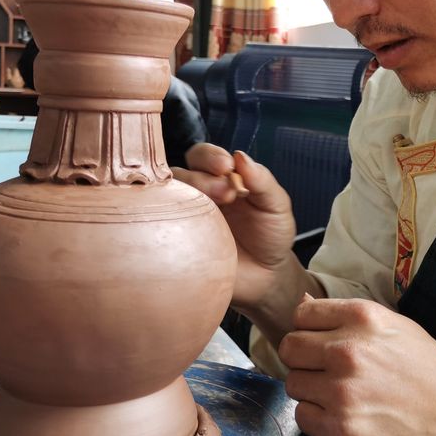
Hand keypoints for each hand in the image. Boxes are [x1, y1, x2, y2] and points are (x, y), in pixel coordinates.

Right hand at [173, 144, 299, 308]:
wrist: (266, 278)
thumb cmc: (271, 237)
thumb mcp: (276, 206)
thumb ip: (263, 181)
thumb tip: (240, 156)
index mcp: (220, 178)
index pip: (204, 156)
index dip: (211, 157)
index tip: (226, 167)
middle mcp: (197, 194)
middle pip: (181, 172)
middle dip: (201, 177)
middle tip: (226, 195)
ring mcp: (184, 218)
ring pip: (166, 196)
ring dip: (185, 196)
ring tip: (213, 208)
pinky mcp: (175, 243)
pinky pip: (159, 227)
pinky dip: (166, 221)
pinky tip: (185, 227)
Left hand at [279, 297, 435, 435]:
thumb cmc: (428, 372)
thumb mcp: (394, 327)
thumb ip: (347, 317)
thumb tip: (303, 304)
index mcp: (362, 318)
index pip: (302, 314)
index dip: (307, 329)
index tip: (319, 343)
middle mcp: (348, 350)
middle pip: (290, 349)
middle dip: (303, 360)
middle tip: (325, 372)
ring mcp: (343, 391)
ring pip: (294, 384)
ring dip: (311, 391)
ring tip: (339, 396)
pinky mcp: (342, 428)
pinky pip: (304, 417)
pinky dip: (318, 419)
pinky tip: (342, 416)